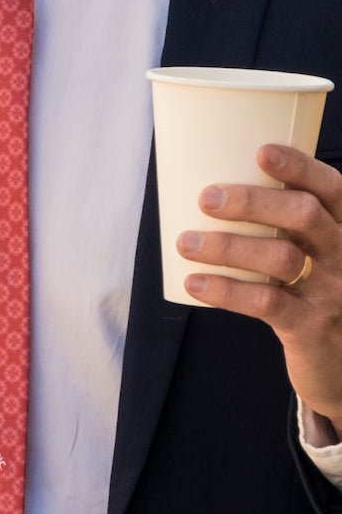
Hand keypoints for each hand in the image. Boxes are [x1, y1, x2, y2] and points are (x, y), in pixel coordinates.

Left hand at [176, 144, 341, 433]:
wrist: (340, 362)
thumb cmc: (313, 297)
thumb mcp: (314, 258)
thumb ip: (282, 230)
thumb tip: (213, 198)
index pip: (333, 189)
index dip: (301, 167)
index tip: (261, 151)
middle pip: (304, 215)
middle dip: (253, 202)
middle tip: (206, 198)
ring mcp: (332, 291)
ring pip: (282, 257)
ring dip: (228, 246)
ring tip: (185, 242)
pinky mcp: (310, 326)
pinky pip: (266, 302)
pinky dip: (225, 290)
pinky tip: (193, 283)